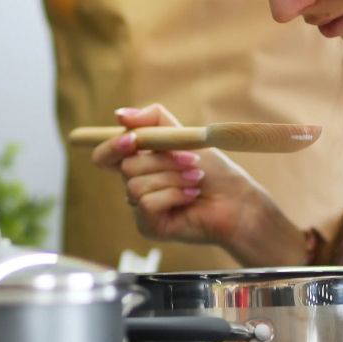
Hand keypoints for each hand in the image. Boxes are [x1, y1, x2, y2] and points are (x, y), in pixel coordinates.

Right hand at [89, 103, 310, 264]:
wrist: (237, 201)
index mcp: (139, 163)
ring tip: (196, 180)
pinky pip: (147, 204)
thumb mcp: (183, 136)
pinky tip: (191, 197)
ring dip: (172, 178)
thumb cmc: (214, 171)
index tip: (132, 139)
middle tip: (191, 161)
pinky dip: (174, 195)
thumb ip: (153, 120)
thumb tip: (120, 114)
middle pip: (126, 166)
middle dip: (162, 160)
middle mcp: (135, 185)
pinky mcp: (149, 226)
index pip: (105, 155)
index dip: (112, 146)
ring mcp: (140, 208)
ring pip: (136, 185)